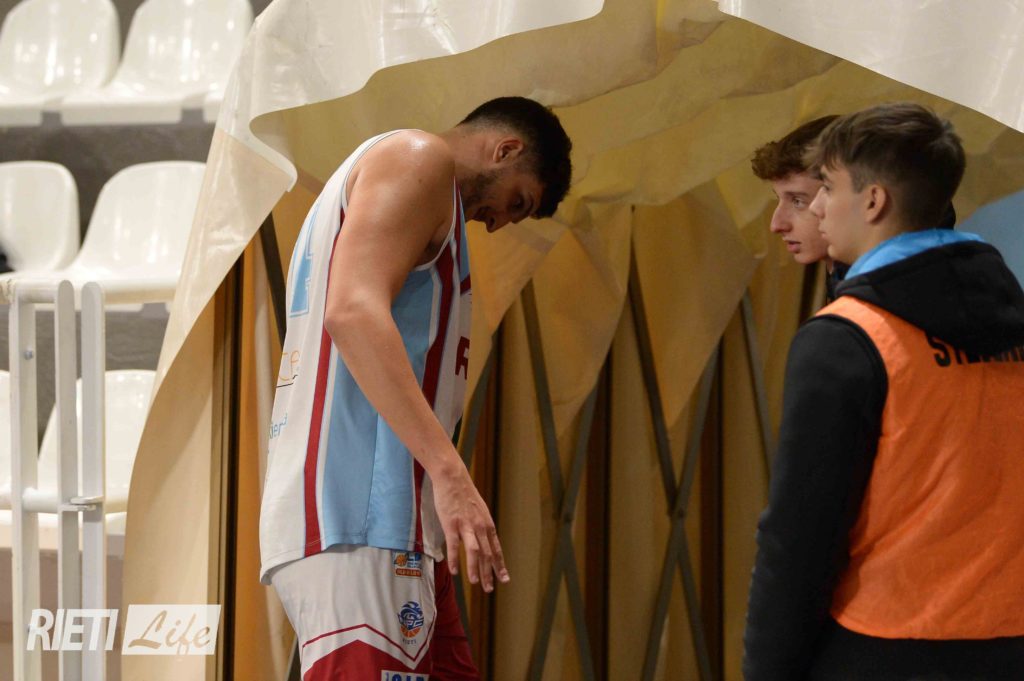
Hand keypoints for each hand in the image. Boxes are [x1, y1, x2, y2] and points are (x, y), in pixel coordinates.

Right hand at [431, 459, 509, 591]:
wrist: (453, 478)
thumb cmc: (464, 494)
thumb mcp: (479, 511)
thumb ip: (481, 526)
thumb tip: (484, 539)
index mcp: (487, 525)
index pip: (496, 549)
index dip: (500, 565)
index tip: (505, 579)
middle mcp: (480, 527)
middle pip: (487, 554)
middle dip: (489, 573)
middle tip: (490, 589)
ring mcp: (466, 526)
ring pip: (474, 552)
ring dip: (476, 569)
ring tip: (475, 583)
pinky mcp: (452, 524)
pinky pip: (455, 545)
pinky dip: (455, 559)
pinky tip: (455, 571)